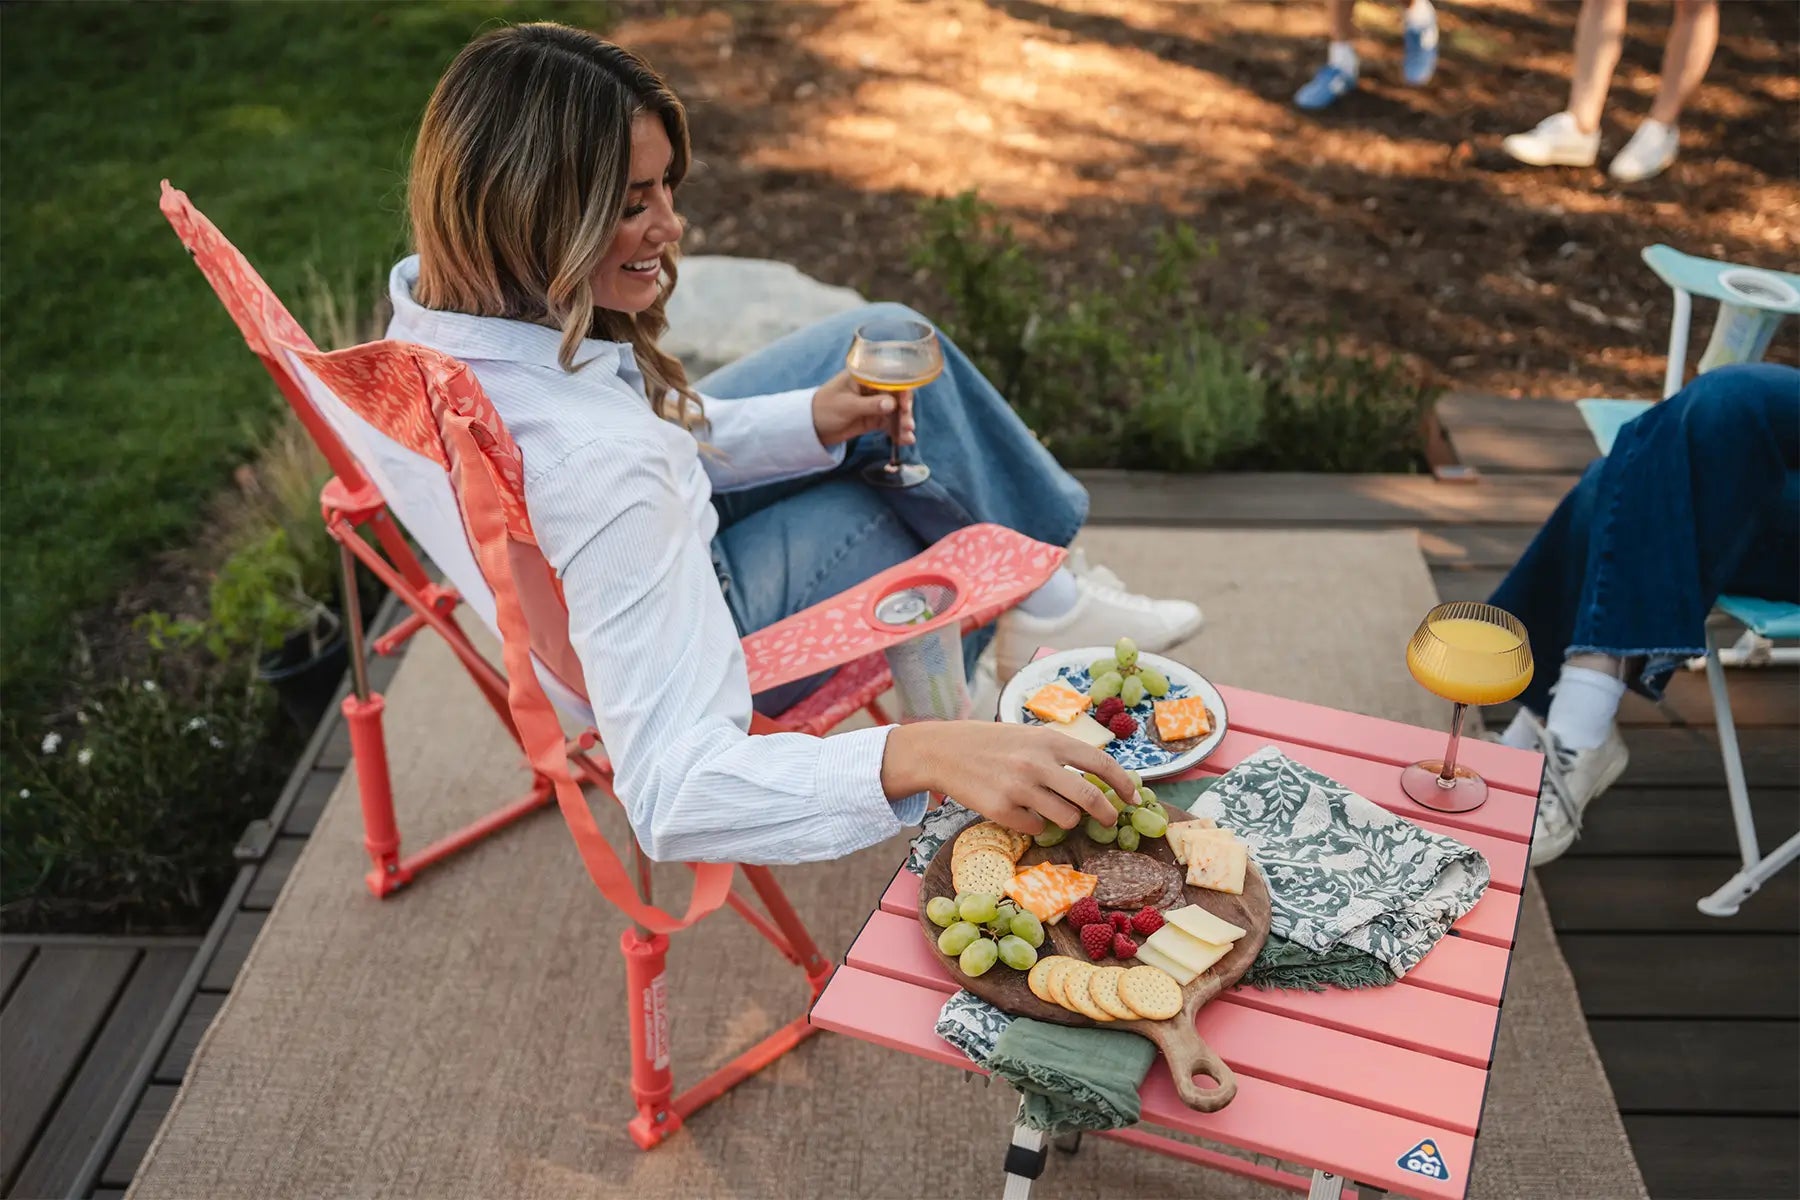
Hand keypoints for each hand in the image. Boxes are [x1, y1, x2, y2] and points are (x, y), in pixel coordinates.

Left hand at [811, 370, 914, 447]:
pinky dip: (897, 432)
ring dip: (903, 423)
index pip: (889, 378)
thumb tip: (892, 405)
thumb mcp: (846, 406)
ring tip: (908, 435)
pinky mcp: (872, 419)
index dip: (902, 390)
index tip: (905, 404)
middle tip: (907, 424)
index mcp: (865, 376)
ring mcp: (873, 404)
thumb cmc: (824, 408)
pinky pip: (889, 424)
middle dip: (904, 410)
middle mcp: (872, 388)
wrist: (811, 428)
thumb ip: (870, 405)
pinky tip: (905, 440)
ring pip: (895, 412)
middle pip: (896, 396)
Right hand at [882, 721, 1135, 835]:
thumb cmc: (992, 743)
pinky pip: (1035, 828)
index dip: (1123, 783)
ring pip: (1066, 819)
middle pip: (1089, 797)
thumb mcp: (1029, 736)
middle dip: (1106, 813)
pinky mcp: (1001, 810)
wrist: (944, 751)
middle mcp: (1037, 763)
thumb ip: (1060, 753)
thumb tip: (1098, 779)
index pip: (1100, 762)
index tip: (1133, 797)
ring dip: (1067, 820)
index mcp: (1049, 740)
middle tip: (1108, 819)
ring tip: (1052, 811)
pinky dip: (1035, 825)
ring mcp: (1019, 788)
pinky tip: (1020, 811)